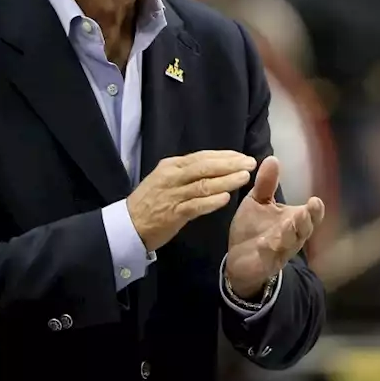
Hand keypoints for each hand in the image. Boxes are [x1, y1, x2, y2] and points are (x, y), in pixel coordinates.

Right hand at [129, 151, 257, 251]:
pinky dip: (211, 201)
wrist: (128, 225)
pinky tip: (226, 198)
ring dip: (226, 180)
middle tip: (250, 163)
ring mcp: (173, 195)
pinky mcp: (173, 214)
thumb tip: (216, 167)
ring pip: (203, 185)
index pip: (203, 156)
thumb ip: (188, 173)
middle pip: (205, 167)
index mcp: (172, 165)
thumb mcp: (166, 179)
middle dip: (230, 164)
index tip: (243, 156)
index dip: (225, 155)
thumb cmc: (151, 201)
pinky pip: (195, 206)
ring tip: (244, 178)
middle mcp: (173, 176)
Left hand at [226, 156, 324, 296]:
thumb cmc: (253, 229)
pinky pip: (269, 255)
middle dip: (307, 220)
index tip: (315, 200)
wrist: (239, 260)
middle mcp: (292, 236)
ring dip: (290, 233)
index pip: (310, 215)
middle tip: (307, 210)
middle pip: (305, 229)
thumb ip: (266, 184)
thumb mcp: (258, 202)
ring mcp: (280, 250)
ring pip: (290, 243)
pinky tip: (264, 242)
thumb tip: (273, 158)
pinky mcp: (266, 262)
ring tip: (289, 222)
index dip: (315, 210)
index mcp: (293, 221)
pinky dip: (268, 249)